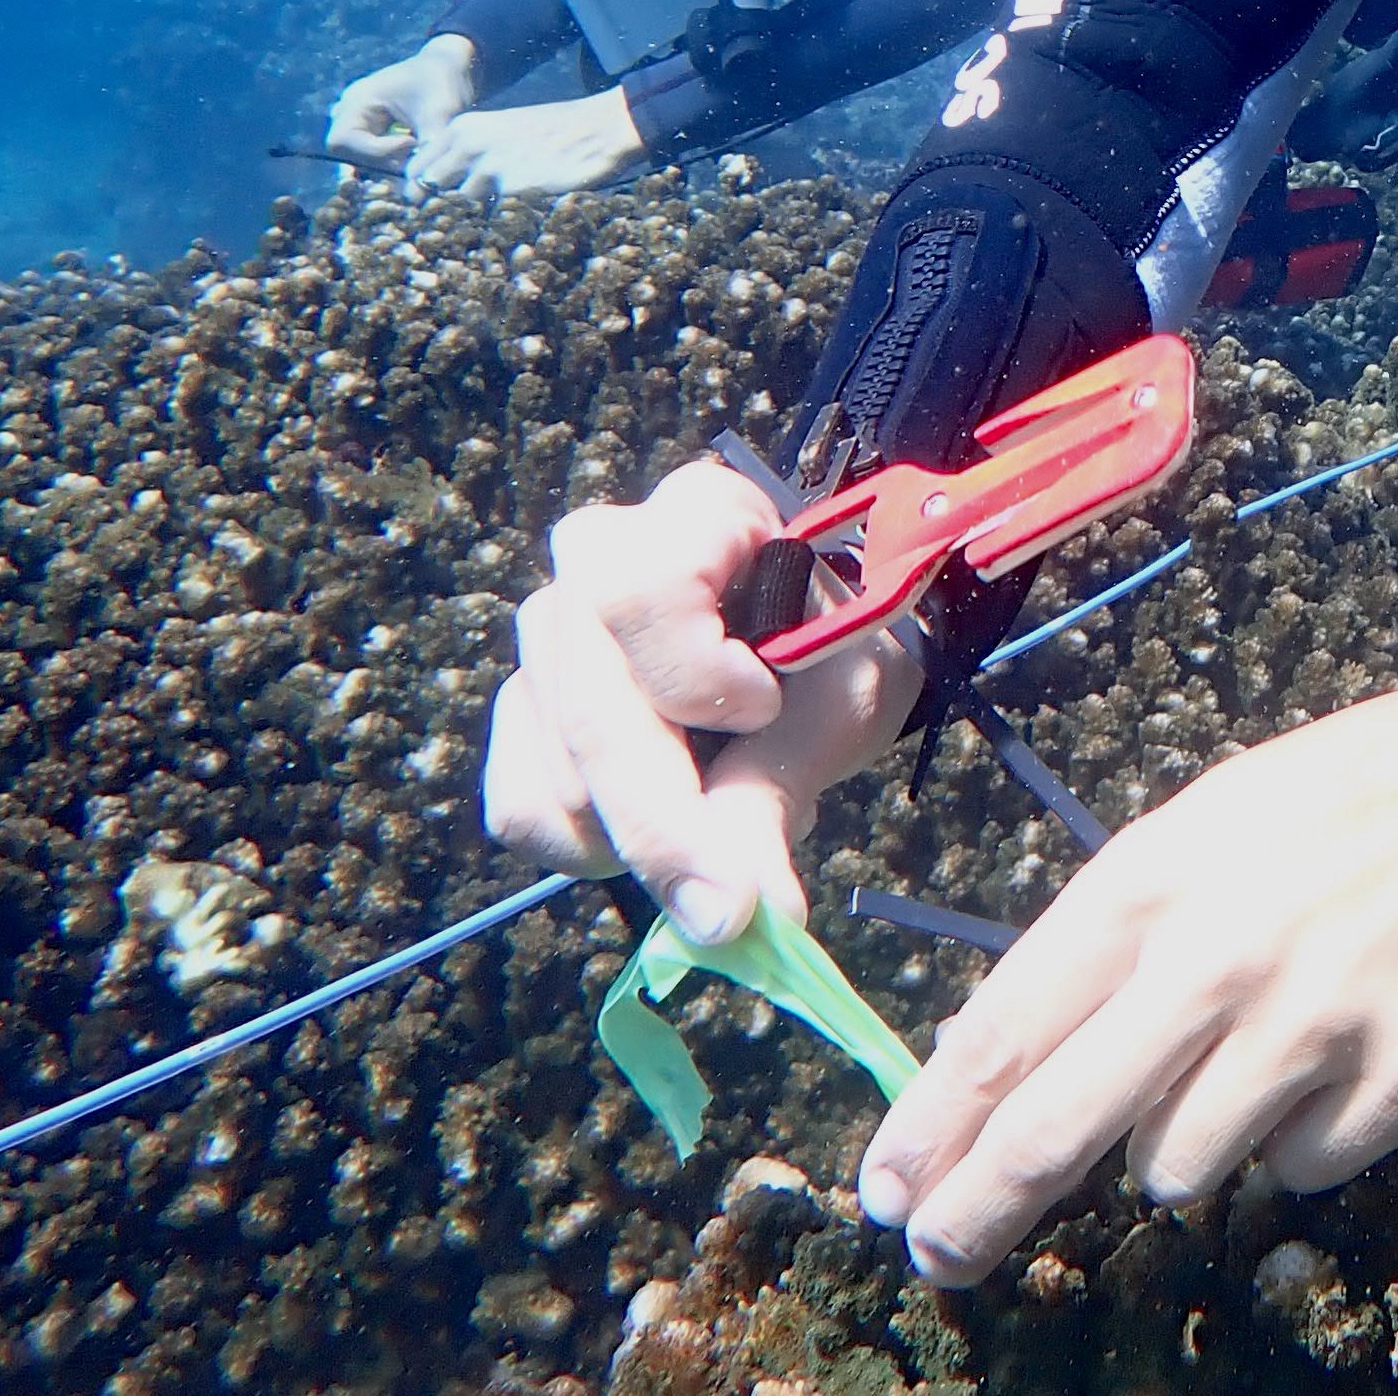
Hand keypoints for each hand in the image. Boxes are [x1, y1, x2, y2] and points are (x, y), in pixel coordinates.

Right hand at [326, 32, 477, 169]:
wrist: (452, 67)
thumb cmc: (444, 82)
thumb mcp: (440, 110)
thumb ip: (428, 144)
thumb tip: (423, 181)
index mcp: (356, 100)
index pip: (343, 141)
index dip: (375, 151)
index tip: (411, 143)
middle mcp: (349, 113)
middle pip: (346, 154)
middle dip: (380, 162)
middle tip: (413, 159)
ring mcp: (358, 123)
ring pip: (358, 159)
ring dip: (385, 166)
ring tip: (414, 159)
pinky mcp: (371, 132)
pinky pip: (369, 157)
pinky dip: (388, 164)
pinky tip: (410, 164)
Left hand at [409, 85, 643, 201]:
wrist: (602, 128)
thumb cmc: (554, 132)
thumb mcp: (503, 131)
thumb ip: (471, 153)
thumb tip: (443, 186)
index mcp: (463, 128)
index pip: (416, 169)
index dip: (419, 190)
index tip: (430, 206)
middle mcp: (470, 145)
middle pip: (431, 191)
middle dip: (441, 208)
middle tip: (457, 220)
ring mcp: (491, 167)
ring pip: (464, 207)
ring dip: (477, 217)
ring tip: (499, 215)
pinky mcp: (514, 189)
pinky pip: (496, 217)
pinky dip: (504, 222)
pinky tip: (522, 214)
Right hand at [482, 459, 917, 939]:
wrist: (813, 669)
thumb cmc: (835, 657)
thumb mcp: (836, 709)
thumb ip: (775, 796)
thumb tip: (742, 923)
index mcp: (694, 515)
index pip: (643, 590)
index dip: (693, 672)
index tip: (763, 715)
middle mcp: (596, 559)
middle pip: (589, 702)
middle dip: (659, 818)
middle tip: (726, 909)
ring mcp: (547, 635)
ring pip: (554, 769)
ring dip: (637, 833)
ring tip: (722, 815)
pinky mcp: (522, 710)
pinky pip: (521, 808)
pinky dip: (589, 847)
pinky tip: (658, 823)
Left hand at [858, 645, 1397, 1285]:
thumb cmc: (1344, 796)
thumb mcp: (1206, 827)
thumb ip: (1111, 938)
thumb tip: (998, 1063)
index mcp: (1155, 880)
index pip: (1007, 1034)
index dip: (934, 1130)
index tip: (887, 1194)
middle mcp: (1218, 958)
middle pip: (1057, 1130)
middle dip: (981, 1209)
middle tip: (942, 1253)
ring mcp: (1310, 1026)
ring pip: (1178, 1167)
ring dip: (1186, 1139)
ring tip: (1250, 1049)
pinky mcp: (1397, 1081)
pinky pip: (1298, 1169)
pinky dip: (1301, 1134)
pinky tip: (1341, 1047)